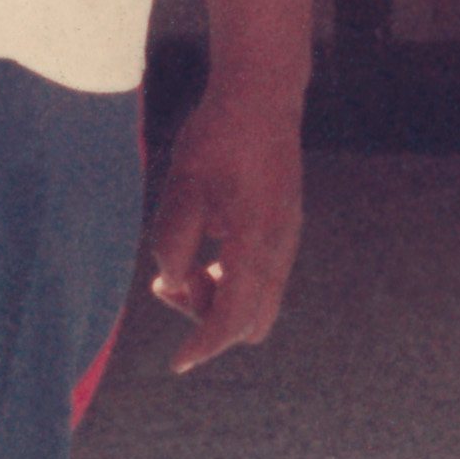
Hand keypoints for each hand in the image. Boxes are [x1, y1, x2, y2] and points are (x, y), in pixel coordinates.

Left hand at [137, 86, 303, 373]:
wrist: (261, 95)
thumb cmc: (217, 138)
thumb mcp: (181, 189)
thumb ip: (173, 243)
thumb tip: (172, 280)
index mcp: (256, 242)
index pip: (232, 317)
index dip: (203, 345)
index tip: (178, 363)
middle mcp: (279, 246)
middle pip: (251, 320)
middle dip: (210, 319)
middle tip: (175, 281)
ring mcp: (287, 236)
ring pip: (258, 298)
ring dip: (220, 296)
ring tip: (186, 258)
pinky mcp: (284, 225)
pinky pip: (262, 274)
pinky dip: (233, 276)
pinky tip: (209, 242)